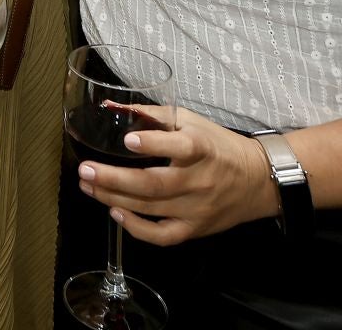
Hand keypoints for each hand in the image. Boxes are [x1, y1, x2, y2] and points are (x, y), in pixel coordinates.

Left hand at [75, 105, 280, 245]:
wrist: (257, 180)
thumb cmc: (217, 145)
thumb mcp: (189, 120)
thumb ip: (152, 113)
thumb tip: (111, 106)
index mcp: (202, 148)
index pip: (182, 147)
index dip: (154, 144)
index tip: (128, 141)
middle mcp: (200, 180)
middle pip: (155, 185)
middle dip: (115, 179)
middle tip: (84, 170)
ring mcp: (197, 208)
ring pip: (151, 208)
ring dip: (114, 197)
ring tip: (88, 186)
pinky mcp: (195, 229)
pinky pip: (163, 236)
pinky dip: (137, 228)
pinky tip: (115, 212)